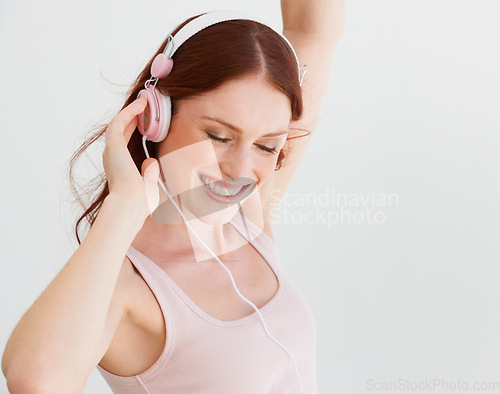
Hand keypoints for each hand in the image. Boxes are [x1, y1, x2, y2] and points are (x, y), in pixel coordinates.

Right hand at [102, 97, 159, 222]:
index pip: (124, 142)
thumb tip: (151, 162)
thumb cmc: (139, 202)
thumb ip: (149, 173)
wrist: (131, 204)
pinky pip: (120, 121)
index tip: (141, 121)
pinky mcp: (113, 145)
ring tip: (143, 101)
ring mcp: (111, 150)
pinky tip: (140, 105)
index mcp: (118, 167)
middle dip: (130, 117)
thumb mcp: (148, 185)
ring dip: (130, 111)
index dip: (132, 129)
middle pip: (120, 130)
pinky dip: (129, 112)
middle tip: (142, 106)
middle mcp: (112, 157)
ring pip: (119, 123)